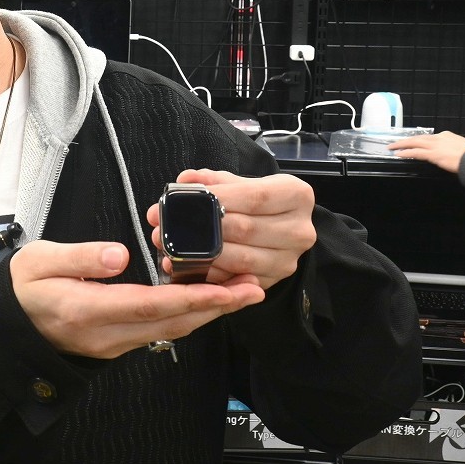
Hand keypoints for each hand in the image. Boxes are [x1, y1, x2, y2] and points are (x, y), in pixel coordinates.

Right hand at [9, 240, 263, 358]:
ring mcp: (115, 342)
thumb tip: (121, 255)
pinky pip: (161, 330)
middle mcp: (108, 333)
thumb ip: (79, 258)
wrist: (9, 333)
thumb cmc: (21, 291)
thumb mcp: (37, 262)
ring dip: (209, 312)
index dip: (196, 296)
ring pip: (172, 329)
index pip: (151, 304)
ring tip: (242, 291)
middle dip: (218, 307)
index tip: (230, 287)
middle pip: (173, 322)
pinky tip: (207, 299)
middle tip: (255, 288)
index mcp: (87, 309)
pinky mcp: (119, 342)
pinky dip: (190, 315)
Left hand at [149, 169, 315, 290]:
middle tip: (165, 223)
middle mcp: (299, 230)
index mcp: (295, 196)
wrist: (278, 226)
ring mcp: (287, 260)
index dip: (220, 198)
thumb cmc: (256, 201)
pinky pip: (234, 281)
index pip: (255, 196)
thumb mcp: (240, 183)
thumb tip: (185, 181)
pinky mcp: (270, 282)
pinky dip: (207, 274)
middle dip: (200, 227)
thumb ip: (213, 180)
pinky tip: (183, 266)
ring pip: (240, 259)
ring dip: (200, 254)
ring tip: (169, 245)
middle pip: (245, 229)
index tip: (186, 198)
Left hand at [386, 130, 464, 173]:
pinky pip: (415, 152)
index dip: (419, 141)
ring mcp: (436, 145)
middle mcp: (440, 138)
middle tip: (395, 142)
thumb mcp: (462, 149)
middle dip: (406, 140)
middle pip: (418, 138)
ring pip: (414, 142)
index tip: (413, 142)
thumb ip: (452, 150)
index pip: (429, 137)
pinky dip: (405, 152)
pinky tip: (399, 154)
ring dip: (401, 144)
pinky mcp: (433, 154)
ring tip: (392, 147)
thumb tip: (449, 155)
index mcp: (447, 136)